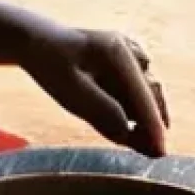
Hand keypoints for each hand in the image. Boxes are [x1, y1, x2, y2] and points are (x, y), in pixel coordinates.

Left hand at [20, 26, 169, 156]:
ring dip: (142, 116)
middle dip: (151, 123)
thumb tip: (129, 134)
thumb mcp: (70, 90)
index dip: (152, 126)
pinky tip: (119, 120)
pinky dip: (131, 107)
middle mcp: (129, 50)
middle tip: (150, 153)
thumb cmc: (48, 63)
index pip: (143, 95)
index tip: (160, 153)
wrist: (34, 41)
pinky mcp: (122, 62)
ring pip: (144, 92)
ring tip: (135, 140)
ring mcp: (128, 54)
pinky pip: (134, 89)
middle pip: (150, 93)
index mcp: (117, 51)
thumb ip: (101, 111)